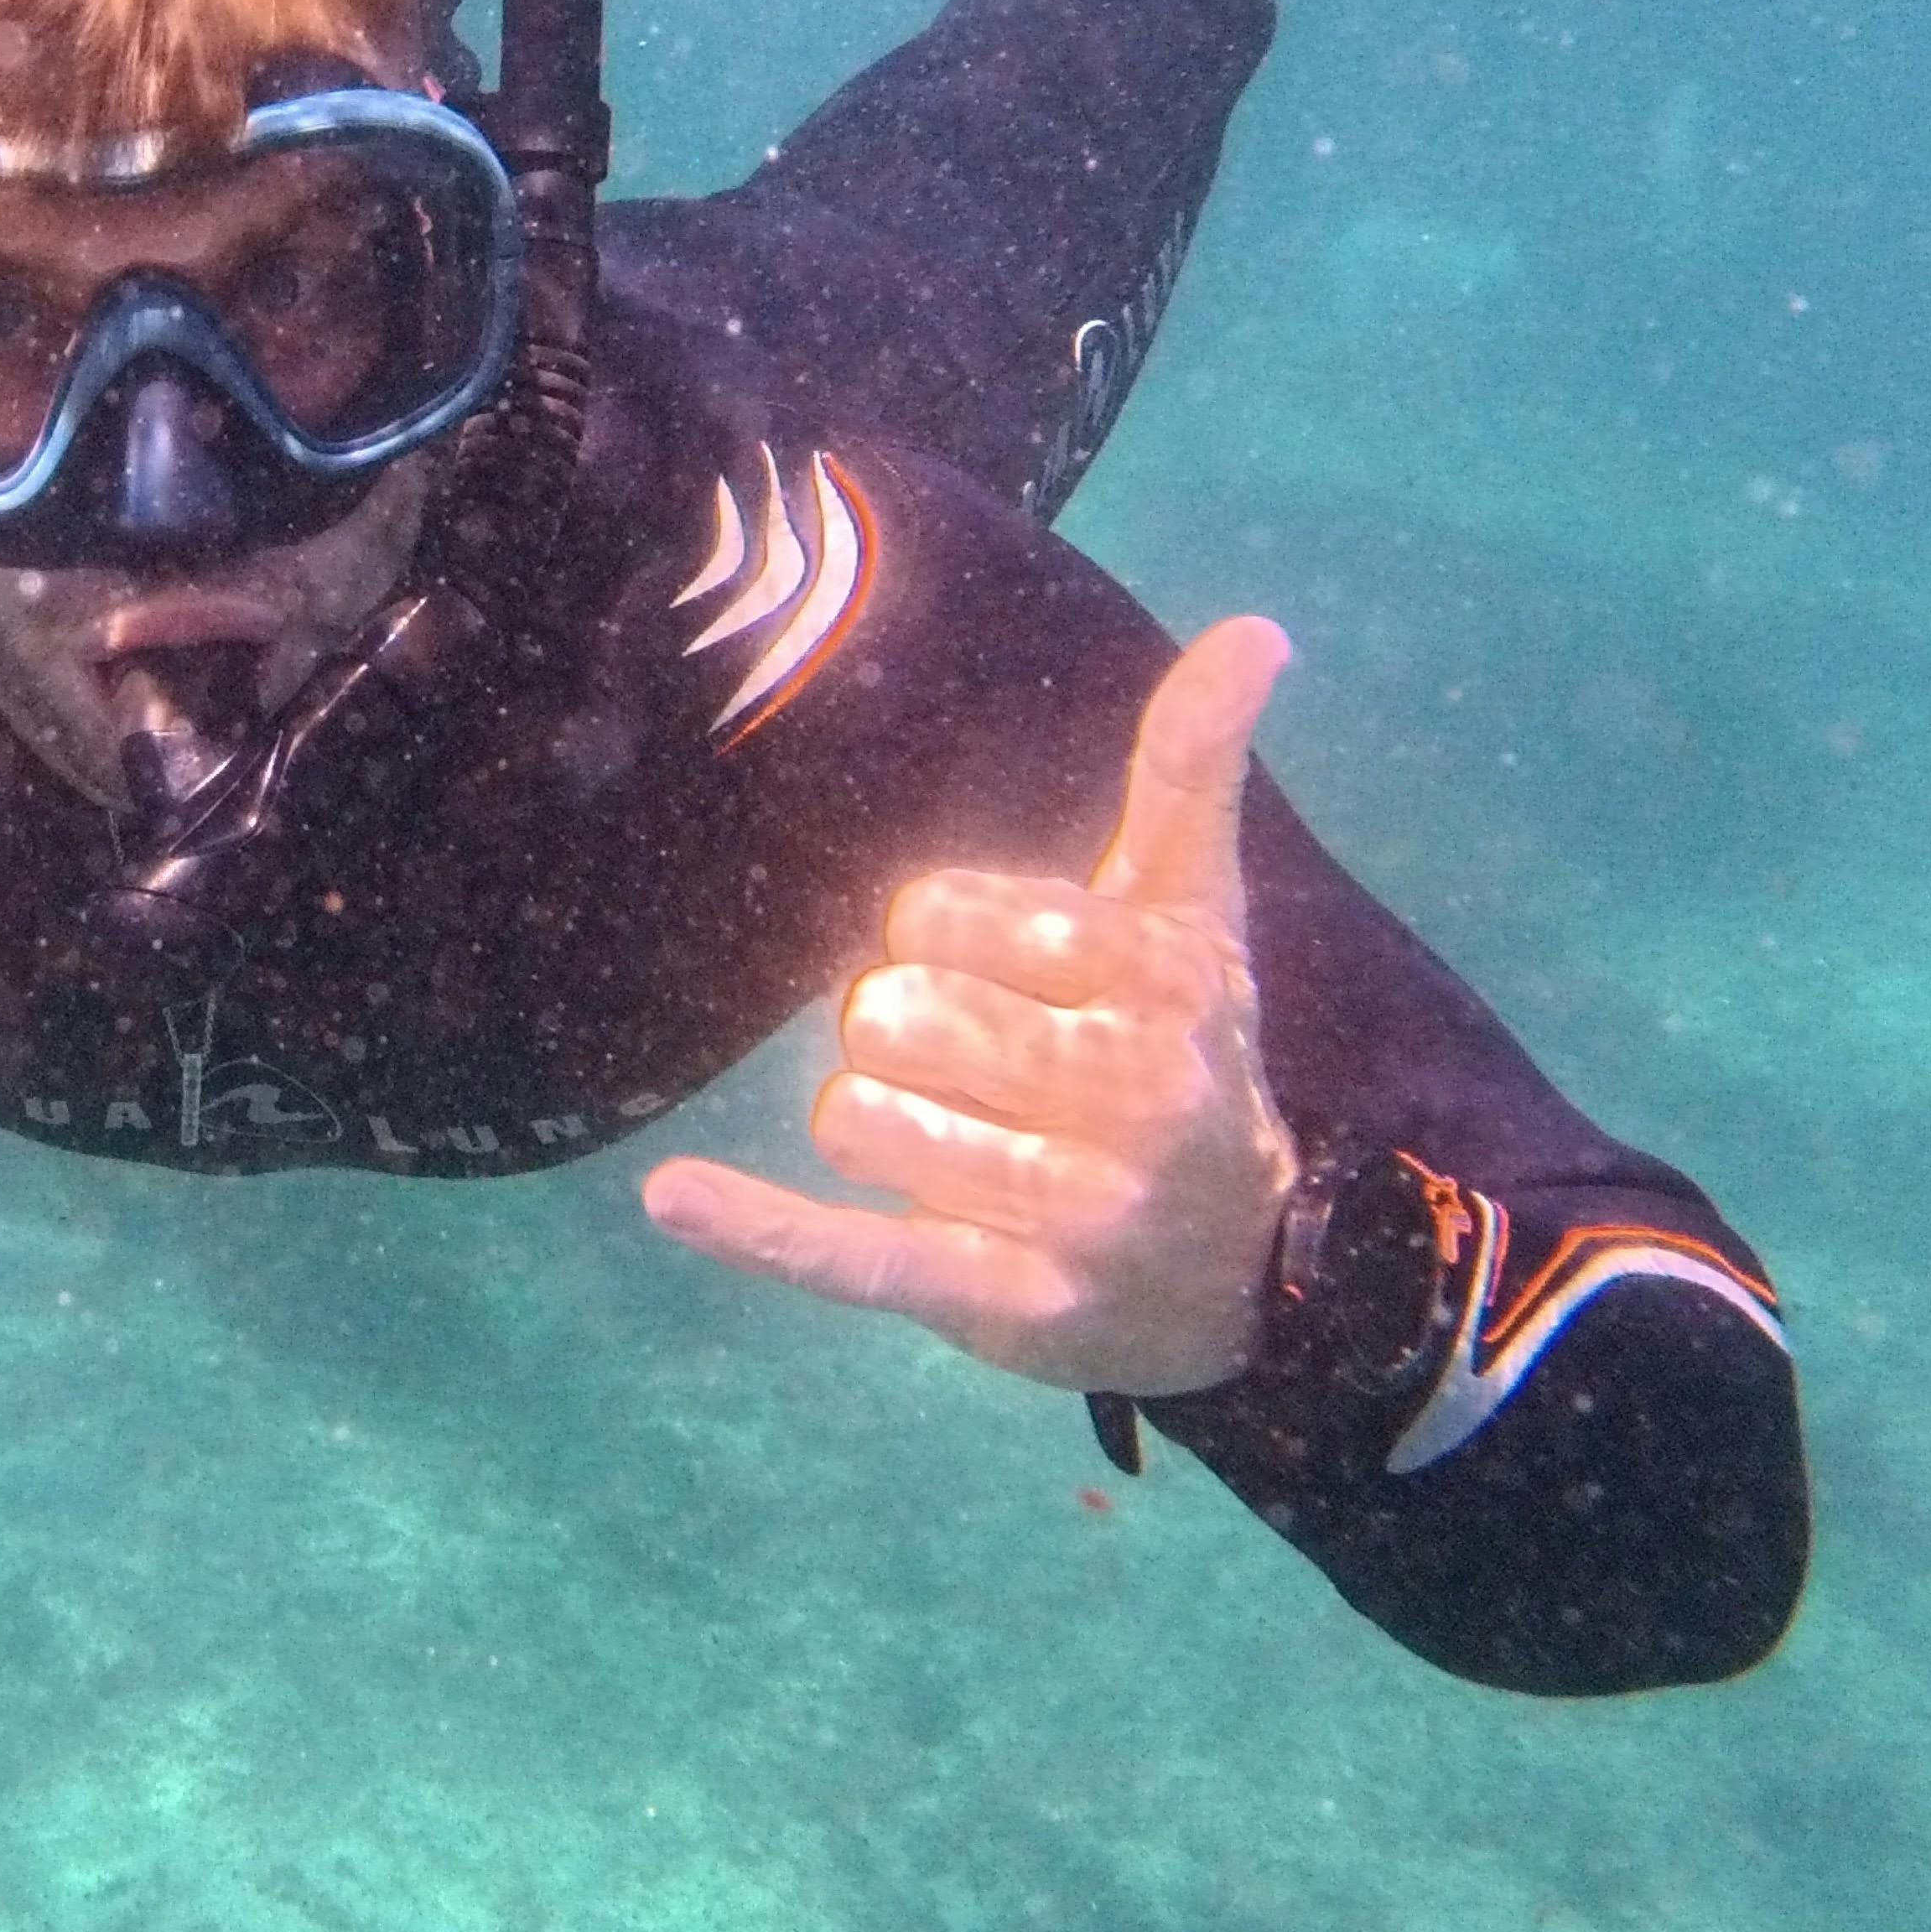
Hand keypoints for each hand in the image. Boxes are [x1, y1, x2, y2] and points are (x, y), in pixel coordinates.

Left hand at [642, 613, 1297, 1394]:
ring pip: (857, 1118)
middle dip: (906, 1036)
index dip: (943, 942)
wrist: (1247, 1275)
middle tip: (991, 1078)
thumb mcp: (1196, 919)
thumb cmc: (1189, 1060)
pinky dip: (759, 1230)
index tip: (1019, 985)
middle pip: (889, 1014)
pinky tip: (673, 1197)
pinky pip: (853, 1252)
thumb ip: (1193, 772)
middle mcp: (1132, 1093)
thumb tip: (1257, 628)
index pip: (935, 915)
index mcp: (1161, 975)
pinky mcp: (1003, 1303)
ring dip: (883, 1129)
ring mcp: (1070, 1211)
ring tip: (971, 1153)